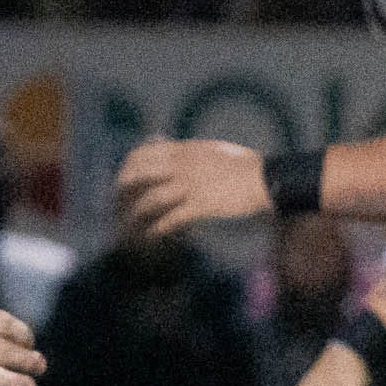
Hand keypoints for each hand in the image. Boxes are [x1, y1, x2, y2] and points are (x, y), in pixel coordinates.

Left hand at [116, 136, 277, 237]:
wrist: (266, 178)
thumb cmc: (246, 165)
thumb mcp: (213, 150)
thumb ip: (191, 152)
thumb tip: (176, 152)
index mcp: (184, 151)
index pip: (142, 155)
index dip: (127, 168)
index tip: (123, 179)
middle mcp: (181, 167)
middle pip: (139, 177)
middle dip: (124, 191)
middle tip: (119, 203)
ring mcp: (190, 186)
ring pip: (151, 200)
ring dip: (137, 214)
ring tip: (130, 225)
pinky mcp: (201, 205)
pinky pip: (172, 219)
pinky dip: (159, 228)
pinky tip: (153, 235)